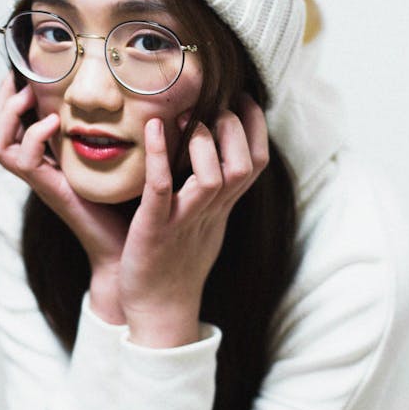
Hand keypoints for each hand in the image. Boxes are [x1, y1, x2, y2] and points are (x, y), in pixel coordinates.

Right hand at [0, 73, 127, 322]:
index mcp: (50, 158)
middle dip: (2, 99)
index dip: (12, 96)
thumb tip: (130, 94)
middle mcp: (38, 169)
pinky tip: (54, 124)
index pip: (12, 123)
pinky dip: (34, 136)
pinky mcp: (50, 191)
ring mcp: (40, 181)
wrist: (128, 248)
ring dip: (9, 115)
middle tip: (22, 79)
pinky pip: (22, 161)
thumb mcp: (117, 158)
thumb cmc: (128, 206)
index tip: (30, 71)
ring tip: (30, 96)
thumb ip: (115, 130)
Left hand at [119, 96, 268, 347]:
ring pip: (213, 178)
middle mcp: (211, 212)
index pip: (255, 163)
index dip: (256, 128)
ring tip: (187, 118)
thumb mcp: (206, 223)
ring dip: (202, 142)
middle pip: (242, 166)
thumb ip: (215, 190)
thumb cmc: (177, 264)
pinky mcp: (155, 229)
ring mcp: (185, 221)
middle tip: (212, 105)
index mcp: (223, 208)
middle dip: (233, 129)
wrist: (158, 311)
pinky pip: (161, 190)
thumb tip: (219, 154)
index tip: (243, 98)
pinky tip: (153, 129)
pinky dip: (158, 157)